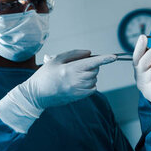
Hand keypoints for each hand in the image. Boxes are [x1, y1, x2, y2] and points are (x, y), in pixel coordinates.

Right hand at [0, 49, 115, 132]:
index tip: (114, 57)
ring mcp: (78, 90)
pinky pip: (93, 87)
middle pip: (95, 69)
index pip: (92, 62)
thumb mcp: (56, 59)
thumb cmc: (45, 75)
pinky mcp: (79, 97)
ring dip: (89, 74)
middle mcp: (76, 80)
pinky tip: (77, 82)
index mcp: (70, 69)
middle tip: (78, 65)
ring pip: (94, 78)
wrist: (36, 95)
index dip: (104, 59)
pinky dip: (89, 83)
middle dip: (91, 65)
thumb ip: (75, 54)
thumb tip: (90, 53)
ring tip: (74, 75)